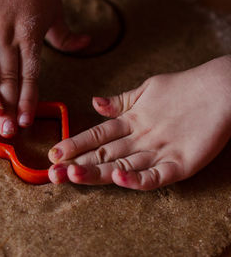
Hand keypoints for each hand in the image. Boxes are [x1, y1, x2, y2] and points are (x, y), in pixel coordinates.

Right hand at [0, 0, 89, 136]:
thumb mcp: (55, 11)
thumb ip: (66, 35)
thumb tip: (87, 45)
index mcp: (31, 37)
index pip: (30, 76)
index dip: (28, 99)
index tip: (26, 121)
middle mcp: (11, 35)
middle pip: (9, 76)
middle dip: (9, 105)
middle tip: (7, 130)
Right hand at [48, 55, 230, 189]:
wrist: (222, 89)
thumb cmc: (183, 90)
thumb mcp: (146, 91)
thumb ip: (119, 101)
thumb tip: (93, 102)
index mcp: (130, 125)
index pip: (96, 137)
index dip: (74, 144)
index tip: (54, 153)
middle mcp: (140, 143)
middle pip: (103, 155)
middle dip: (76, 164)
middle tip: (53, 173)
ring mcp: (159, 154)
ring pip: (122, 167)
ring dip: (98, 172)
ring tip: (73, 173)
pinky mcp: (180, 164)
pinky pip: (155, 176)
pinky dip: (136, 178)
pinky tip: (118, 176)